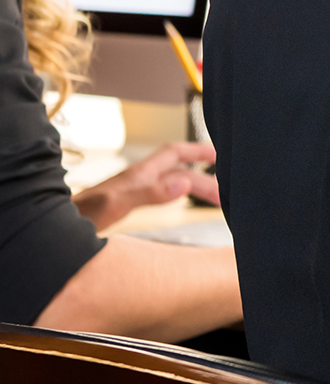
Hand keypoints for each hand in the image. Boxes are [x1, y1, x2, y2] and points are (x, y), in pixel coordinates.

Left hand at [72, 142, 219, 232]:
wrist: (50, 232)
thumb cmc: (80, 217)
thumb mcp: (118, 205)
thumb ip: (151, 193)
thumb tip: (185, 184)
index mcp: (138, 176)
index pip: (175, 154)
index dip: (198, 151)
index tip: (221, 156)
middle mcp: (136, 180)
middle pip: (177, 169)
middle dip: (203, 174)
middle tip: (225, 191)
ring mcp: (128, 191)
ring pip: (169, 181)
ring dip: (191, 184)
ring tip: (211, 195)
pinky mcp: (122, 205)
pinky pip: (159, 193)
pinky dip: (175, 194)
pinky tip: (176, 201)